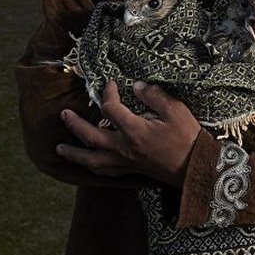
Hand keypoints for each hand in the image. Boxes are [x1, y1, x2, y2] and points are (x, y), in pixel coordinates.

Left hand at [56, 80, 201, 186]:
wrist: (196, 167)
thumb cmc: (188, 137)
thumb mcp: (176, 110)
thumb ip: (155, 96)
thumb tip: (137, 86)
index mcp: (135, 131)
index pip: (111, 109)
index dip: (107, 93)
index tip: (109, 83)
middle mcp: (124, 148)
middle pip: (91, 136)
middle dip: (74, 124)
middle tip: (63, 114)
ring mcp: (126, 162)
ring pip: (92, 159)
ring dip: (74, 153)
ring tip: (59, 148)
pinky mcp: (131, 171)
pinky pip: (104, 171)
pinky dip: (91, 167)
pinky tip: (87, 164)